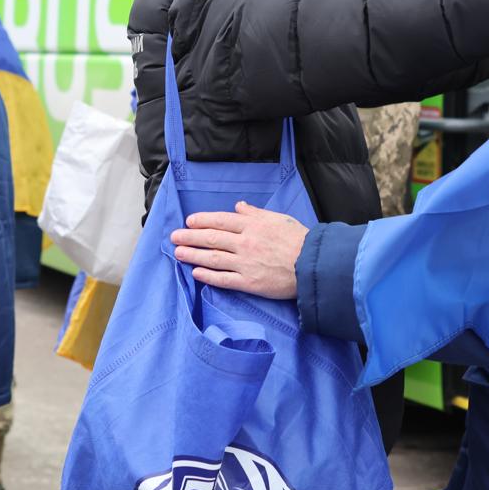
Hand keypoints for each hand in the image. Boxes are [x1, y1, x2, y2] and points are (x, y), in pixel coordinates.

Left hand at [170, 201, 306, 298]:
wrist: (313, 264)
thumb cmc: (299, 240)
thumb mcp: (278, 219)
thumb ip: (256, 213)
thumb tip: (239, 207)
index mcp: (252, 225)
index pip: (221, 221)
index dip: (202, 220)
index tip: (189, 221)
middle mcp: (245, 243)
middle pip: (211, 238)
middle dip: (190, 237)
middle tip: (174, 236)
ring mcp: (245, 263)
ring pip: (212, 258)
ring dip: (193, 254)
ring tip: (178, 252)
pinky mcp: (249, 282)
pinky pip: (223, 279)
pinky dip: (207, 275)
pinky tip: (195, 272)